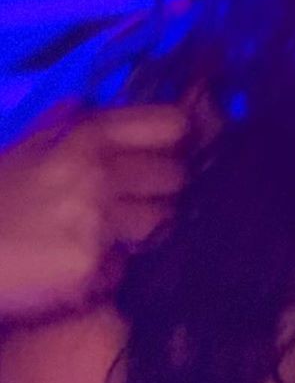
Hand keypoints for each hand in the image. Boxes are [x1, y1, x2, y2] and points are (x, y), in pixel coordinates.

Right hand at [0, 95, 201, 322]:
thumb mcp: (26, 145)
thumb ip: (73, 127)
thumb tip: (115, 111)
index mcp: (85, 136)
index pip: (171, 124)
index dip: (181, 139)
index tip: (174, 151)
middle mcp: (100, 174)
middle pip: (176, 176)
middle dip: (164, 189)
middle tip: (140, 200)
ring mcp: (99, 223)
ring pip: (161, 223)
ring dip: (143, 231)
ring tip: (108, 234)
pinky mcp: (91, 270)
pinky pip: (126, 267)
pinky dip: (110, 269)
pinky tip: (80, 266)